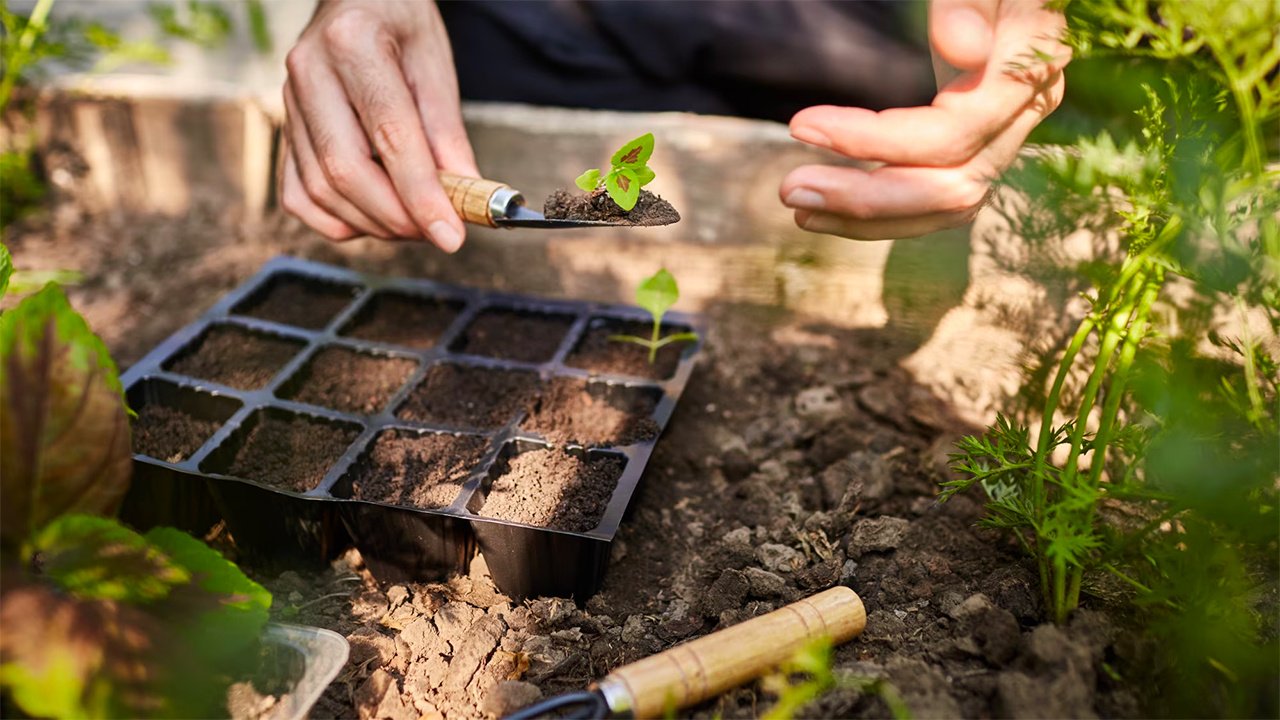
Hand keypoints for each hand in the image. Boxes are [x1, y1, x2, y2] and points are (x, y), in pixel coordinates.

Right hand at [280, 0, 477, 250]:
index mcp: (354, 43)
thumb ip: (448, 134)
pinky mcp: (283, 128)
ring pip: (319, 190)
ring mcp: (287, 102)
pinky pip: (297, 194)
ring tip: (412, 224)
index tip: (452, 234)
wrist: (357, 0)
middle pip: (345, 170)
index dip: (422, 195)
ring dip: (371, 223)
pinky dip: (336, 220)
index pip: (390, 135)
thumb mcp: (436, 66)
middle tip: (435, 231)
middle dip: (395, 217)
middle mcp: (310, 71)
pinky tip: (372, 217)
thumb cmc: (400, 25)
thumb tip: (466, 197)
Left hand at [779, 0, 1068, 239]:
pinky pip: (939, 198)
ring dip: (870, 219)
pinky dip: (887, 213)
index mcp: (1028, 68)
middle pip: (953, 186)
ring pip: (948, 207)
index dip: (876, 141)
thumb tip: (963, 47)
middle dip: (867, 198)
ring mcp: (1009, 136)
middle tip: (792, 190)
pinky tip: (834, 210)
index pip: (951, 133)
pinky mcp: (984, 149)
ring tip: (803, 211)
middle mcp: (1027, 112)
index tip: (802, 125)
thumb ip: (970, 3)